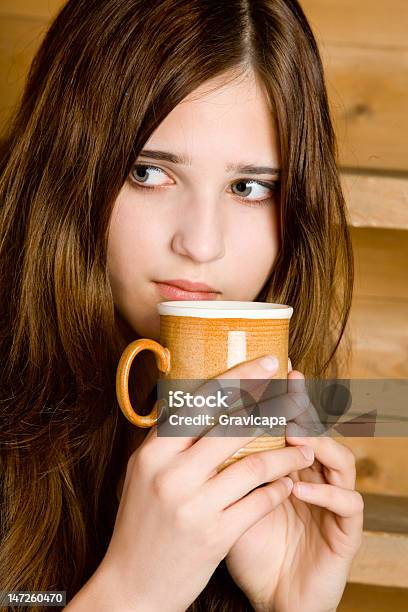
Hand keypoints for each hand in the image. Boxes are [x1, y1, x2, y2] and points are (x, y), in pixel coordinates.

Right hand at [69, 355, 310, 611]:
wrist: (132, 586)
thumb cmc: (141, 524)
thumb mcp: (143, 475)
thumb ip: (169, 440)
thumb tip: (199, 402)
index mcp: (152, 452)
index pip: (200, 402)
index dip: (237, 378)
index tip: (267, 363)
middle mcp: (170, 473)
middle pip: (230, 425)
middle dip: (270, 404)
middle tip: (297, 394)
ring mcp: (192, 505)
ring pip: (253, 463)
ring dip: (286, 454)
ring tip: (305, 448)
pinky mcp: (214, 535)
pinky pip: (258, 501)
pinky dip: (278, 488)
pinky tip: (289, 482)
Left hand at [224, 368, 363, 611]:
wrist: (271, 596)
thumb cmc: (245, 546)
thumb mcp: (226, 501)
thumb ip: (217, 466)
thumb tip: (184, 425)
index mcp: (286, 464)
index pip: (286, 422)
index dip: (278, 396)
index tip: (265, 368)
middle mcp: (313, 474)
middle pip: (315, 430)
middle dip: (302, 404)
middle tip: (290, 380)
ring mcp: (332, 500)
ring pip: (339, 458)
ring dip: (318, 442)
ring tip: (294, 433)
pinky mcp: (346, 530)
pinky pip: (347, 503)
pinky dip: (326, 491)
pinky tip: (299, 487)